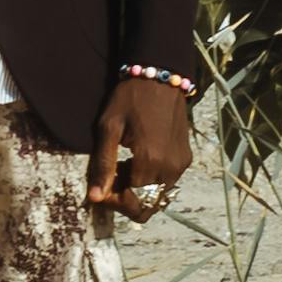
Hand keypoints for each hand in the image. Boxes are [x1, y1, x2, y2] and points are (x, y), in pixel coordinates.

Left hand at [88, 74, 193, 221]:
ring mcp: (181, 164)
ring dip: (139, 189)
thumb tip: (95, 198)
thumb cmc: (130, 98)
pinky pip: (167, 182)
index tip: (102, 185)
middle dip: (126, 198)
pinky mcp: (186, 158)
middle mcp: (170, 167)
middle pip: (147, 204)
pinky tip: (138, 159)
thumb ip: (103, 165)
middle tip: (111, 176)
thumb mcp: (109, 127)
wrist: (161, 76)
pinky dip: (151, 180)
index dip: (113, 200)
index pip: (131, 202)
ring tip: (123, 164)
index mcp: (150, 161)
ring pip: (158, 196)